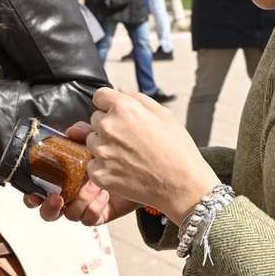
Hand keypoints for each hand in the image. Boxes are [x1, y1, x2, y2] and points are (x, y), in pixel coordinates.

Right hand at [21, 122, 141, 224]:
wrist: (144, 167)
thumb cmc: (117, 155)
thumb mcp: (100, 140)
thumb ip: (85, 134)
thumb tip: (71, 130)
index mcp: (63, 178)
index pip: (39, 190)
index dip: (31, 195)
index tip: (33, 192)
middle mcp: (71, 194)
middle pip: (48, 211)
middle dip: (49, 207)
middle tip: (58, 197)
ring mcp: (85, 206)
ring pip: (70, 214)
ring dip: (79, 199)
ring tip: (94, 184)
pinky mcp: (101, 214)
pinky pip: (89, 218)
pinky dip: (94, 207)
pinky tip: (104, 194)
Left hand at [85, 87, 218, 224]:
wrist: (182, 185)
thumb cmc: (177, 148)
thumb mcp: (164, 115)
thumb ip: (138, 99)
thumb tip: (120, 90)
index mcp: (123, 108)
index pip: (99, 96)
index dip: (109, 104)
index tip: (117, 114)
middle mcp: (108, 127)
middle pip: (95, 119)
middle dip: (108, 125)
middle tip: (129, 139)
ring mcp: (101, 152)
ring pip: (92, 141)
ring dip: (104, 146)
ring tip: (128, 156)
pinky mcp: (99, 174)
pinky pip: (93, 164)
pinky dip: (104, 167)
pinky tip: (124, 170)